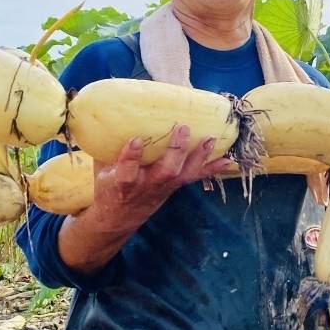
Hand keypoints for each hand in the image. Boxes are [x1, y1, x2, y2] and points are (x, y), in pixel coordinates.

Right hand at [89, 124, 236, 230]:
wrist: (119, 217)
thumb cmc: (109, 186)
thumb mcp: (101, 168)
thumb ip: (105, 146)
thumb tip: (104, 112)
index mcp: (122, 182)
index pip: (126, 171)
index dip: (131, 156)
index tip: (135, 140)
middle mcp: (147, 185)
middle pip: (165, 171)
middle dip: (176, 151)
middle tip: (182, 129)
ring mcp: (164, 186)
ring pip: (184, 173)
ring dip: (199, 155)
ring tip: (210, 138)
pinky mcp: (176, 185)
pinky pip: (196, 177)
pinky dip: (213, 168)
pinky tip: (229, 160)